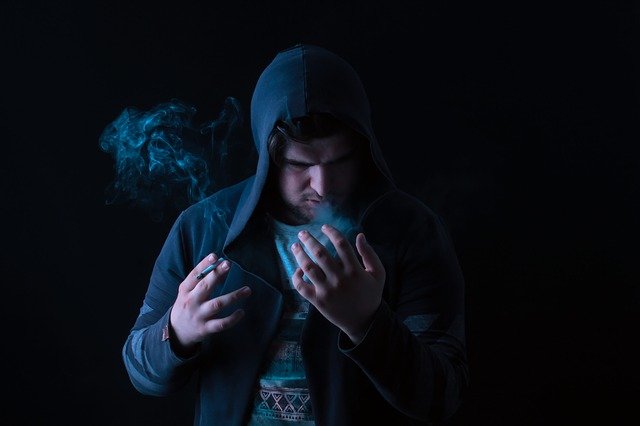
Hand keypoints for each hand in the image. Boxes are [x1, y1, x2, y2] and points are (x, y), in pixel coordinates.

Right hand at [169, 253, 250, 354]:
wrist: (176, 333)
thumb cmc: (186, 306)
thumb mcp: (188, 293)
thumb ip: (202, 281)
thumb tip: (222, 268)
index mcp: (185, 290)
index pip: (194, 275)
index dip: (204, 265)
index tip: (215, 256)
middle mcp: (191, 302)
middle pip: (205, 286)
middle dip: (216, 275)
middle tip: (228, 264)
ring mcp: (198, 315)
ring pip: (217, 304)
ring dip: (233, 296)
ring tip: (247, 290)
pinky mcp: (205, 329)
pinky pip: (221, 323)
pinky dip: (233, 318)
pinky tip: (241, 312)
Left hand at [291, 224, 384, 343]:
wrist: (364, 322)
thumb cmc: (371, 295)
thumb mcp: (378, 274)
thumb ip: (369, 254)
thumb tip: (359, 235)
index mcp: (355, 270)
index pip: (341, 244)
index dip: (331, 232)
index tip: (324, 227)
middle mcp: (339, 279)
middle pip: (320, 253)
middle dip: (309, 240)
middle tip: (302, 233)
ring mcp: (327, 290)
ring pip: (308, 267)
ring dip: (299, 254)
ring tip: (295, 246)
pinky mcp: (318, 301)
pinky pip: (302, 286)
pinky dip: (296, 276)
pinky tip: (297, 269)